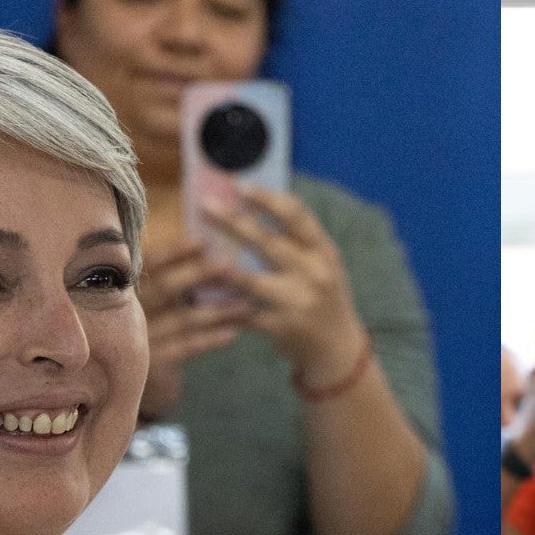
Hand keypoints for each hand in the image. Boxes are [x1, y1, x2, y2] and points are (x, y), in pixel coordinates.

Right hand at [135, 239, 252, 418]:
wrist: (121, 378)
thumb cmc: (148, 324)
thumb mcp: (151, 296)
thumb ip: (166, 271)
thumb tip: (203, 242)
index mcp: (123, 285)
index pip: (147, 263)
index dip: (174, 252)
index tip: (204, 242)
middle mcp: (125, 310)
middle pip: (165, 288)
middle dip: (198, 275)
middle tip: (230, 265)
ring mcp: (136, 338)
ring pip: (181, 319)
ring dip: (216, 310)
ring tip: (245, 303)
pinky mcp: (150, 363)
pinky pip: (184, 347)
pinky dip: (209, 339)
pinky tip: (232, 333)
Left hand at [206, 185, 367, 384]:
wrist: (338, 348)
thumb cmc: (325, 297)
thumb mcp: (323, 264)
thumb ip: (298, 240)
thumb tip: (257, 203)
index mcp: (324, 252)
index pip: (296, 216)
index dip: (267, 199)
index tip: (240, 186)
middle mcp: (313, 275)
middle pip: (267, 242)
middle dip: (233, 221)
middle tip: (206, 203)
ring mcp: (296, 303)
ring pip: (250, 280)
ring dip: (219, 265)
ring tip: (196, 251)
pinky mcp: (280, 327)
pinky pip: (243, 312)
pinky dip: (221, 304)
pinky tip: (200, 294)